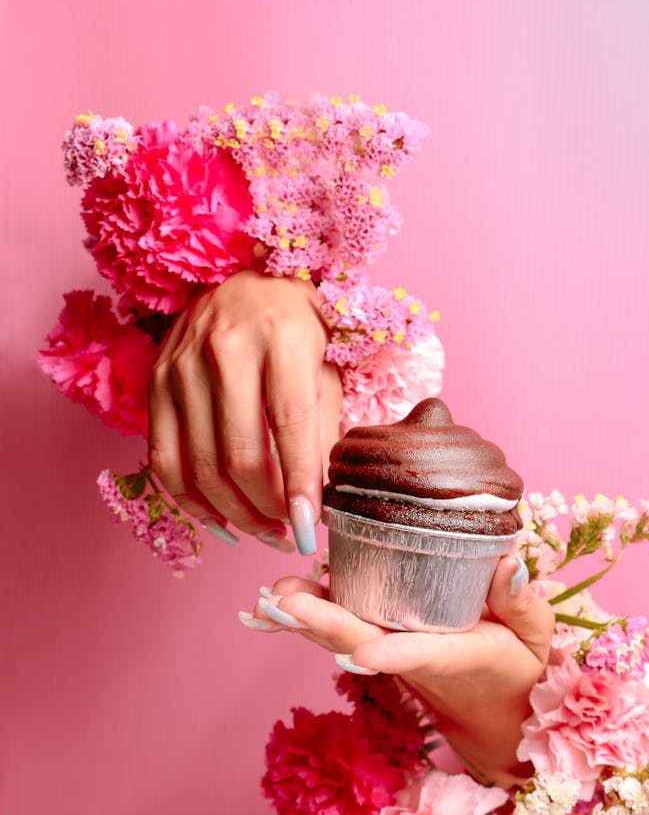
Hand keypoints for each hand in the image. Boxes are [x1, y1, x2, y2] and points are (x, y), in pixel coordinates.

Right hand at [148, 270, 342, 550]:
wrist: (244, 280)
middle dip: (267, 510)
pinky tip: (219, 521)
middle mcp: (225, 348)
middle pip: (239, 455)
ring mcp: (181, 366)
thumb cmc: (298, 327)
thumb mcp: (327, 366)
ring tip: (263, 533)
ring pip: (200, 466)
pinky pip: (163, 460)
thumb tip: (318, 499)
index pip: (291, 426)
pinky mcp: (155, 383)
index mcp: (281, 336)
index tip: (310, 530)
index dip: (300, 485)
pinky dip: (190, 502)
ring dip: (234, 515)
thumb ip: (325, 428)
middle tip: (288, 534)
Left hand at [243, 555, 554, 787]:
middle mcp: (417, 659)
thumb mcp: (537, 635)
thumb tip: (508, 563)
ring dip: (306, 621)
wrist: (497, 713)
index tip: (365, 652)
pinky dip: (309, 617)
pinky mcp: (381, 646)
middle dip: (324, 624)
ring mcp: (393, 655)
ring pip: (344, 637)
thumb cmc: (520, 667)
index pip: (425, 654)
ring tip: (270, 598)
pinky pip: (342, 631)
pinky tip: (277, 601)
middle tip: (285, 602)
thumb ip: (522, 602)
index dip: (394, 653)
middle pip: (365, 642)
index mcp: (460, 656)